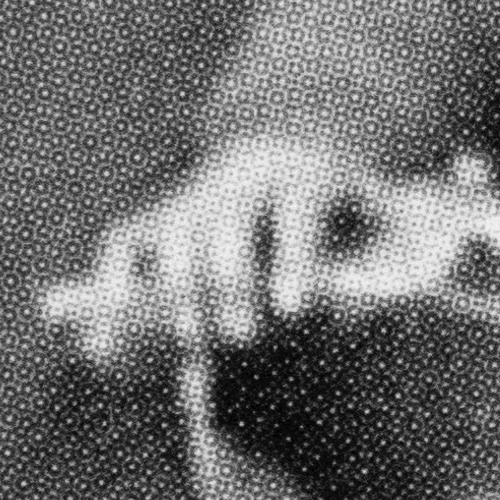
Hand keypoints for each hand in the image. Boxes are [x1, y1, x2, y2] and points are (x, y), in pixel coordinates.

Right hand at [72, 128, 392, 360]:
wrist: (281, 155)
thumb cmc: (339, 208)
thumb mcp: (379, 214)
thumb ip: (394, 250)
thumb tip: (394, 295)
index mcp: (303, 176)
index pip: (296, 213)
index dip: (294, 259)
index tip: (294, 310)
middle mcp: (241, 181)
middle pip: (227, 225)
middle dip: (233, 281)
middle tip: (244, 336)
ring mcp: (190, 198)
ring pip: (173, 235)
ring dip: (178, 289)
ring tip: (189, 342)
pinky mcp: (151, 220)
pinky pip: (122, 248)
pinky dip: (111, 289)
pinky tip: (106, 343)